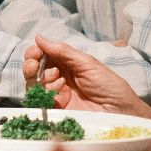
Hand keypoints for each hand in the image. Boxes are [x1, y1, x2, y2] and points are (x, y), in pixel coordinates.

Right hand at [21, 36, 150, 120]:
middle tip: (34, 64)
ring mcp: (56, 95)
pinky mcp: (55, 110)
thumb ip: (62, 51)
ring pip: (33, 84)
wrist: (120, 113)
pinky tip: (56, 91)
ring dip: (36, 77)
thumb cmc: (109, 86)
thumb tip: (39, 37)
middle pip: (34, 69)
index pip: (44, 56)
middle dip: (31, 64)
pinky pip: (38, 101)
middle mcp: (59, 78)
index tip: (35, 51)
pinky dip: (42, 93)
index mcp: (67, 65)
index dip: (36, 52)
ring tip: (52, 77)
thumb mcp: (87, 63)